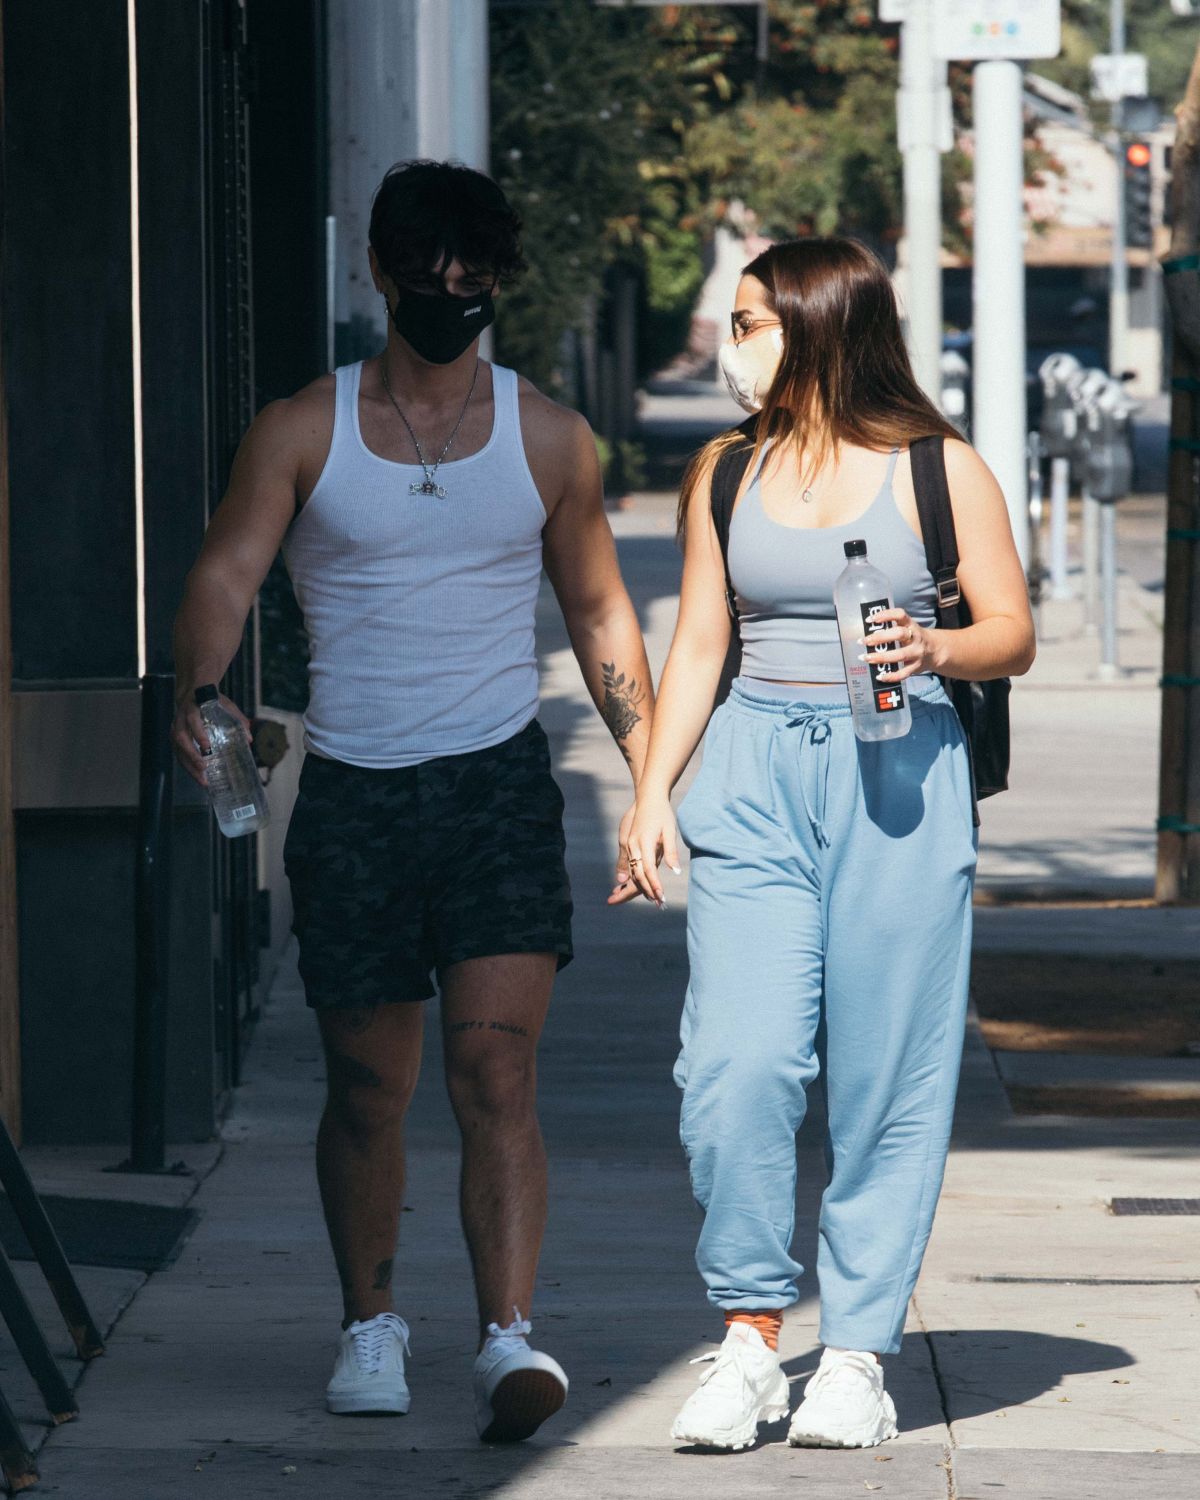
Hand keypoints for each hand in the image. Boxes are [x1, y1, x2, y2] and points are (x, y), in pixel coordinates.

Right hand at [170, 690, 251, 787]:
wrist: (192, 692)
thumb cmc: (212, 700)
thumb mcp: (226, 705)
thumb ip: (238, 719)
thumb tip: (249, 739)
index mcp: (192, 708)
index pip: (192, 720)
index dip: (198, 733)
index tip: (207, 747)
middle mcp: (180, 719)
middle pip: (180, 738)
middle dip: (191, 755)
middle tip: (204, 768)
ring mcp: (175, 728)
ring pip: (177, 749)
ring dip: (189, 765)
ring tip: (202, 780)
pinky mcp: (174, 738)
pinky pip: (178, 754)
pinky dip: (188, 766)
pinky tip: (198, 776)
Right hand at [608, 790, 680, 907]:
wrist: (648, 797)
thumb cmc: (662, 813)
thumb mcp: (669, 831)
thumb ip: (671, 852)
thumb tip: (675, 871)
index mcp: (644, 842)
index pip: (649, 870)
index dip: (654, 885)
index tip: (660, 898)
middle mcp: (633, 845)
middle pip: (637, 874)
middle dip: (645, 891)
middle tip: (657, 905)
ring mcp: (628, 845)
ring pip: (631, 871)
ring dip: (636, 887)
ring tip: (648, 900)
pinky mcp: (627, 844)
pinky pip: (628, 865)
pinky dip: (631, 878)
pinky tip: (633, 887)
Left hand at [863, 608, 942, 682]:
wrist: (935, 650)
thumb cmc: (912, 638)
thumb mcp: (906, 628)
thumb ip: (890, 628)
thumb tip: (865, 633)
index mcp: (911, 624)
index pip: (900, 615)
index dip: (885, 615)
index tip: (870, 620)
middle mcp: (915, 637)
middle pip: (899, 634)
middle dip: (880, 638)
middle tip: (863, 641)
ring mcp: (917, 653)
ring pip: (900, 655)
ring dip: (881, 657)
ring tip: (865, 658)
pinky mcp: (916, 667)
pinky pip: (903, 673)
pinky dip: (891, 676)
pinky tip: (879, 676)